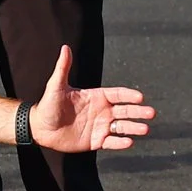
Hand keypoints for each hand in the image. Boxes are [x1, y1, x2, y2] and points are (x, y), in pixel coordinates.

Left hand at [28, 46, 154, 152]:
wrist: (40, 128)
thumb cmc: (48, 105)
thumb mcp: (56, 86)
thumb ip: (63, 68)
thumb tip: (65, 48)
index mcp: (96, 97)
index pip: (117, 94)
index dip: (129, 95)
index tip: (140, 97)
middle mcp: (101, 111)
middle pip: (125, 111)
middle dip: (138, 112)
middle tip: (151, 113)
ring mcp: (100, 126)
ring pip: (122, 127)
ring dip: (134, 128)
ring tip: (145, 129)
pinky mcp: (96, 141)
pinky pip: (111, 142)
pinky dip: (121, 143)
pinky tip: (129, 142)